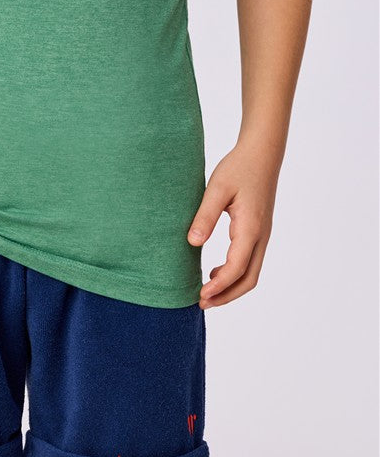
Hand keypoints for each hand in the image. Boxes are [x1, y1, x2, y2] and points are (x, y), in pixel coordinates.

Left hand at [187, 140, 279, 308]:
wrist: (262, 154)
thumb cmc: (238, 168)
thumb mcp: (217, 189)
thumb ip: (205, 216)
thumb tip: (192, 244)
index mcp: (250, 228)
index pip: (236, 267)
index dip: (219, 286)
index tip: (200, 296)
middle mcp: (261, 236)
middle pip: (248, 279)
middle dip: (226, 295)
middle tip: (202, 302)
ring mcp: (263, 235)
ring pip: (251, 272)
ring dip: (231, 287)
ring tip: (207, 292)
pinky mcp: (259, 230)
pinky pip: (250, 261)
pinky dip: (235, 274)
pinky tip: (216, 272)